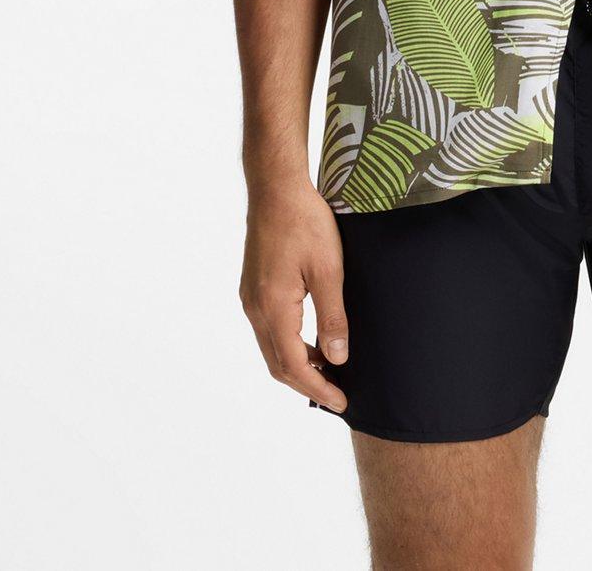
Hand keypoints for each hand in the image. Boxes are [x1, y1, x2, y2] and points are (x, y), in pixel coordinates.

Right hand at [239, 177, 349, 413]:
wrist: (276, 189)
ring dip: (297, 366)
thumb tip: (338, 358)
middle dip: (307, 385)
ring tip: (329, 372)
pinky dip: (289, 346)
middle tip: (337, 395)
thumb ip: (332, 317)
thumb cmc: (305, 222)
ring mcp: (250, 298)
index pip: (293, 366)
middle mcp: (255, 308)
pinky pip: (269, 330)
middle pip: (277, 364)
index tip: (341, 402)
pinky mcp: (253, 288)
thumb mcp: (329, 269)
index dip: (317, 389)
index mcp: (273, 307)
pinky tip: (311, 342)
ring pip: (271, 348)